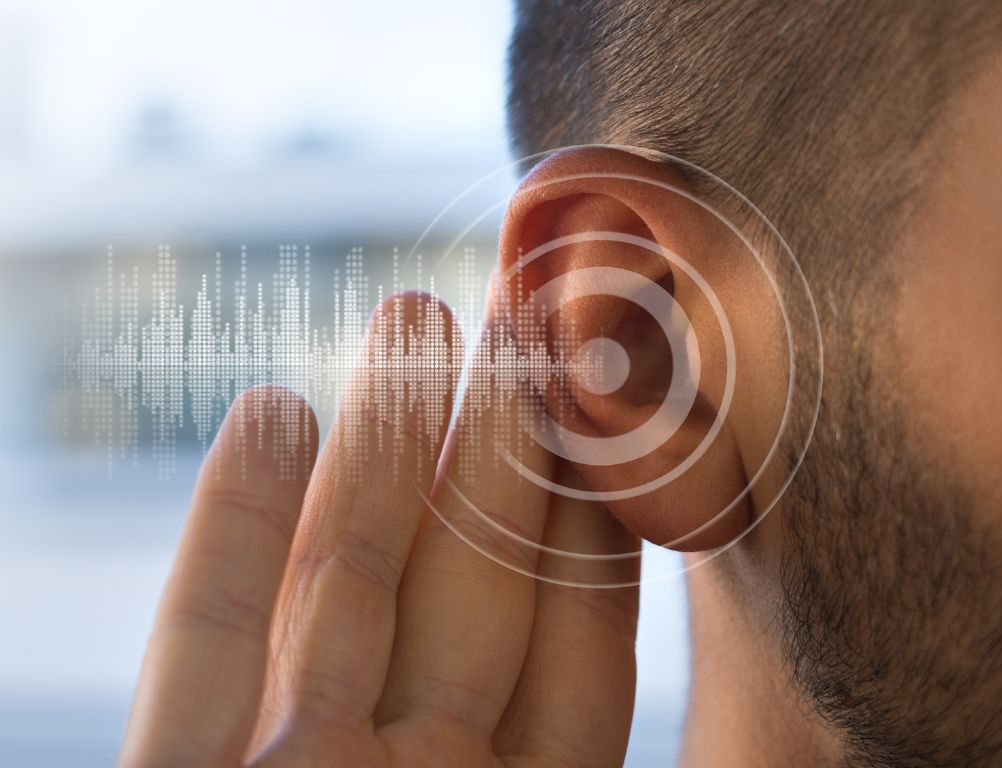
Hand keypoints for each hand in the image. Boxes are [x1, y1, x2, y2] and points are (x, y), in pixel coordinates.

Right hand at [119, 293, 639, 767]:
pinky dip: (229, 524)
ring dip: (378, 439)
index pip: (579, 636)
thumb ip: (572, 689)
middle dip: (499, 436)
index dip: (592, 503)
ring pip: (343, 583)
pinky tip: (269, 408)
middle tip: (523, 315)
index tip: (609, 391)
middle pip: (466, 580)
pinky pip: (203, 644)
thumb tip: (632, 529)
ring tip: (412, 314)